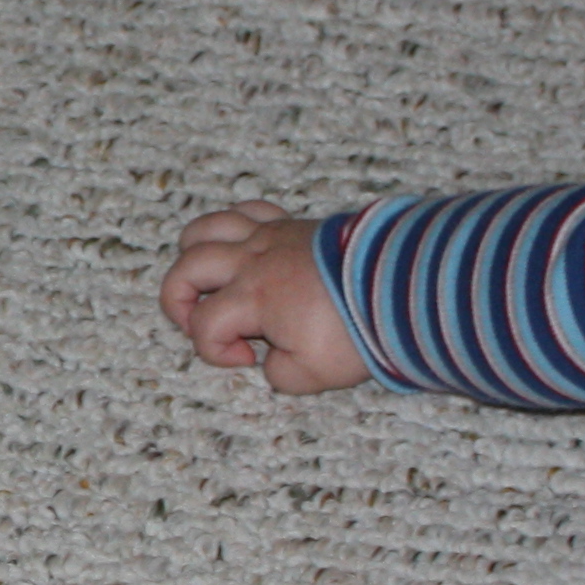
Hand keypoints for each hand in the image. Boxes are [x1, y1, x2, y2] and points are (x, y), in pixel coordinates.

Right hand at [160, 202, 369, 392]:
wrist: (405, 284)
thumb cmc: (360, 328)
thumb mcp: (314, 374)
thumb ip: (278, 374)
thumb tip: (270, 361)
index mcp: (252, 298)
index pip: (204, 326)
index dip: (214, 352)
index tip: (248, 361)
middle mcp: (252, 261)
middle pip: (185, 269)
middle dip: (179, 301)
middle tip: (203, 325)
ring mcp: (271, 236)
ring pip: (205, 228)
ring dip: (193, 256)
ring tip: (208, 281)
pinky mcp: (292, 224)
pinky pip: (247, 210)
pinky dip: (232, 227)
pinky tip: (242, 249)